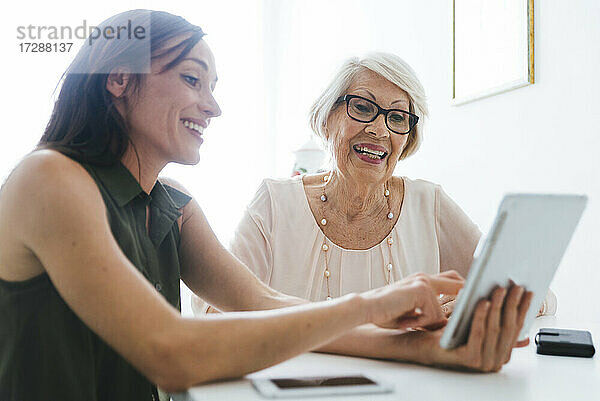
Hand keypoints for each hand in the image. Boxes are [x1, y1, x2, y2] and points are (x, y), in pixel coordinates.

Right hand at [360, 271, 463, 330]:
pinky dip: (419, 323)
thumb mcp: (411, 311)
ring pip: (440, 313)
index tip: (467, 302)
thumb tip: (446, 325)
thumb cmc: (383, 312)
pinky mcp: (421, 290)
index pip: (450, 280)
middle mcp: (424, 278)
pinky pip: (432, 316)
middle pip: (458, 283)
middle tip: (460, 314)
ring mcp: (423, 282)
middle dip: (464, 299)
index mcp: (421, 281)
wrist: (365, 307)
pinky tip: (404, 321)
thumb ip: (428, 312)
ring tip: (407, 322)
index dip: (461, 291)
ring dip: (427, 323)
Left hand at [410, 285, 532, 371]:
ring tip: (499, 289)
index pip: (516, 328)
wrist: (423, 343)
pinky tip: (483, 301)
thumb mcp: (476, 321)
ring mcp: (484, 362)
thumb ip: (495, 315)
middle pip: (508, 328)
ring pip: (494, 329)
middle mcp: (496, 360)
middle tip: (515, 286)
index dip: (523, 308)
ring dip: (498, 307)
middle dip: (512, 304)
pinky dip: (481, 316)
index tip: (528, 290)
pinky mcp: (470, 359)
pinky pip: (478, 334)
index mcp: (501, 352)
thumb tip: (518, 300)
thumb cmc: (450, 331)